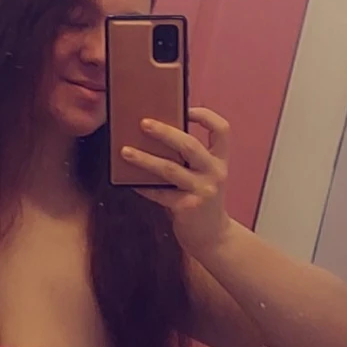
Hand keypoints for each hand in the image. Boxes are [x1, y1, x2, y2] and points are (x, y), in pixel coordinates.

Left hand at [120, 106, 231, 261]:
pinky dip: (143, 186)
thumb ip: (189, 160)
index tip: (185, 109)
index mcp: (220, 161)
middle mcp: (215, 173)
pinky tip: (129, 181)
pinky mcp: (188, 208)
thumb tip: (153, 138)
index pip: (221, 130)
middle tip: (143, 123)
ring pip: (170, 169)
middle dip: (165, 132)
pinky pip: (160, 193)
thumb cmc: (202, 201)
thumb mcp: (204, 177)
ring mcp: (203, 191)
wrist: (213, 237)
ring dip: (145, 159)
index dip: (205, 116)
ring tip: (125, 151)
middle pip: (190, 145)